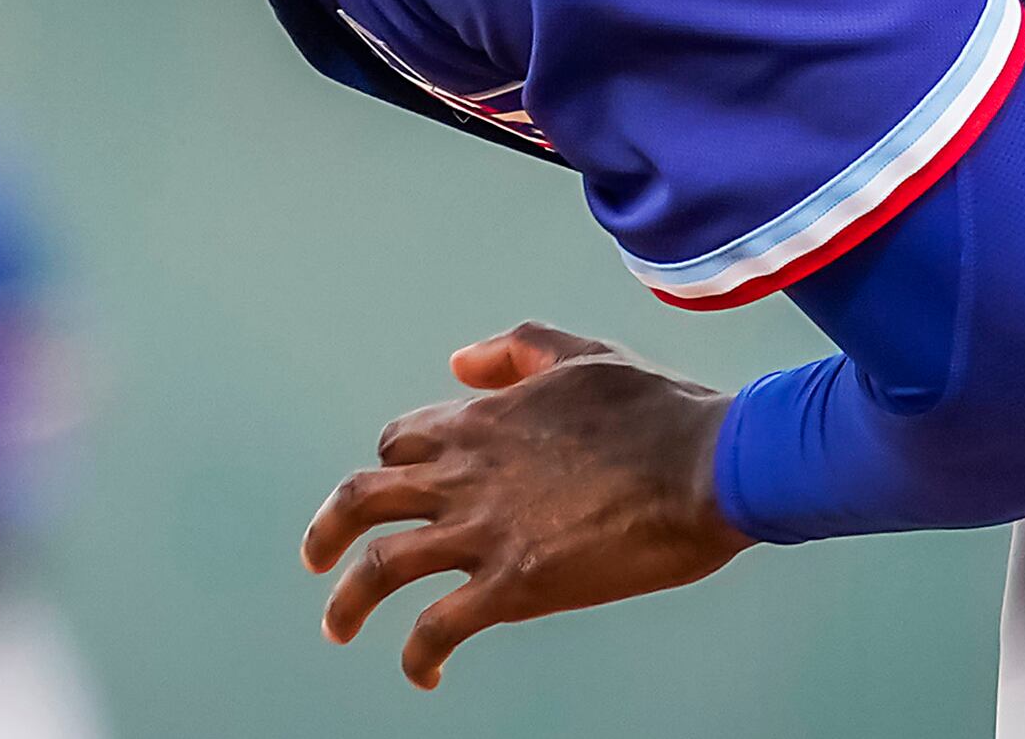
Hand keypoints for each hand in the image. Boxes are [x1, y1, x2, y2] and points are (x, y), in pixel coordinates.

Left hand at [300, 321, 751, 689]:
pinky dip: (417, 654)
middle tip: (315, 558)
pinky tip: (422, 672)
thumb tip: (459, 364)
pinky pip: (439, 626)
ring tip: (336, 627)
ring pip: (381, 566)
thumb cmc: (659, 411)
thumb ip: (514, 352)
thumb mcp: (580, 355)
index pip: (401, 443)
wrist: (708, 466)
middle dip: (327, 530)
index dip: (390, 466)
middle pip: (362, 497)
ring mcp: (484, 530)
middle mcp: (466, 472)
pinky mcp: (515, 584)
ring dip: (347, 601)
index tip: (395, 492)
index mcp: (481, 420)